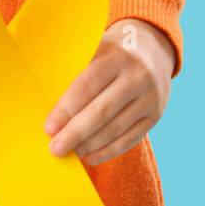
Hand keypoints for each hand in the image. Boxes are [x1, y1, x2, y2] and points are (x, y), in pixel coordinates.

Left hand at [43, 18, 174, 165]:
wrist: (152, 49)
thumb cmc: (110, 52)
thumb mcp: (95, 49)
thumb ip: (75, 71)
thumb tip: (51, 109)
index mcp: (116, 56)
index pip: (87, 86)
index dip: (66, 109)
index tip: (49, 128)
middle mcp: (137, 76)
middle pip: (102, 111)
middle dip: (75, 133)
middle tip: (55, 148)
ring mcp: (150, 97)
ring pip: (116, 128)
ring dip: (90, 144)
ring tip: (71, 152)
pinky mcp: (156, 115)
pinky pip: (131, 138)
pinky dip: (109, 151)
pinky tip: (90, 157)